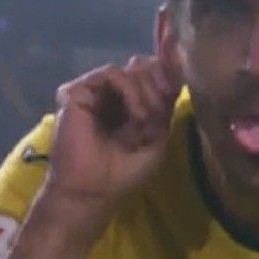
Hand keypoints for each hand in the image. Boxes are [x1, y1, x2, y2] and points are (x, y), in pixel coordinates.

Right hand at [40, 55, 180, 232]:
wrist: (94, 191)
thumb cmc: (124, 173)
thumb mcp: (157, 139)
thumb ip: (164, 107)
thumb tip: (171, 74)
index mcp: (130, 105)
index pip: (151, 75)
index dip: (168, 70)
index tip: (180, 77)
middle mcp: (113, 95)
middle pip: (143, 68)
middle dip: (159, 86)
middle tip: (158, 113)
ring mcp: (95, 93)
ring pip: (129, 69)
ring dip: (146, 92)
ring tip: (146, 119)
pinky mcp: (78, 92)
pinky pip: (111, 73)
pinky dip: (130, 88)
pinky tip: (135, 113)